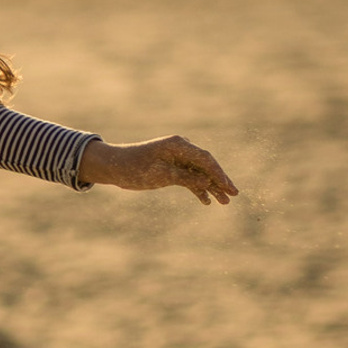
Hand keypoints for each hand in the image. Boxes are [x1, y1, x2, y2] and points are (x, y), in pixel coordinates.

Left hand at [77, 136, 238, 205]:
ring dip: (210, 187)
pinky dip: (197, 188)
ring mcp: (177, 159)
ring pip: (199, 173)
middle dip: (219, 181)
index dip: (219, 174)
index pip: (205, 159)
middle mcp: (181, 149)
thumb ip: (184, 177)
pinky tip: (206, 201)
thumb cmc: (134, 167)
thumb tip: (207, 181)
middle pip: (206, 166)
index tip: (229, 187)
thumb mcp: (160, 174)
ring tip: (223, 202)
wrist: (114, 166)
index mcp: (179, 145)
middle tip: (233, 195)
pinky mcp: (171, 168)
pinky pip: (189, 178)